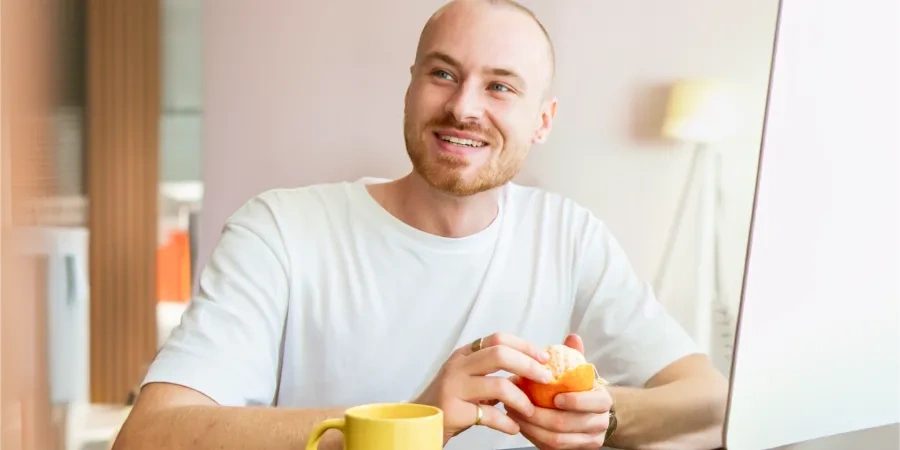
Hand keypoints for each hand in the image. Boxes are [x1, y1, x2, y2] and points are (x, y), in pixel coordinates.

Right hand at [413, 332, 554, 444]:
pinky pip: (489, 415)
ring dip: (521, 399)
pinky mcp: (453, 411)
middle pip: (500, 354)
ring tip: (530, 410)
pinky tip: (513, 428)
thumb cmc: (449, 402)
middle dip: (528, 365)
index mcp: (464, 355)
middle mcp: (457, 367)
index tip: (544, 357)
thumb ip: (492, 373)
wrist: (419, 423)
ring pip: (498, 385)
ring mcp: (453, 387)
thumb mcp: (469, 380)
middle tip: (545, 379)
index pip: (498, 339)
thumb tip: (530, 369)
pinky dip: (507, 423)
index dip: (524, 345)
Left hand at [507, 334, 612, 448]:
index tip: (556, 397)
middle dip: (540, 414)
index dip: (576, 401)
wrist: (592, 414)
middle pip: (568, 424)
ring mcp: (586, 441)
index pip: (595, 403)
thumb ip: (575, 355)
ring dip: (531, 426)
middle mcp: (599, 424)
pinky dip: (531, 436)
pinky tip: (519, 423)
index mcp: (603, 401)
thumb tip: (572, 337)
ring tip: (512, 410)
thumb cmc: (581, 389)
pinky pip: (549, 448)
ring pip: (557, 440)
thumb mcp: (580, 371)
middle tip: (518, 400)